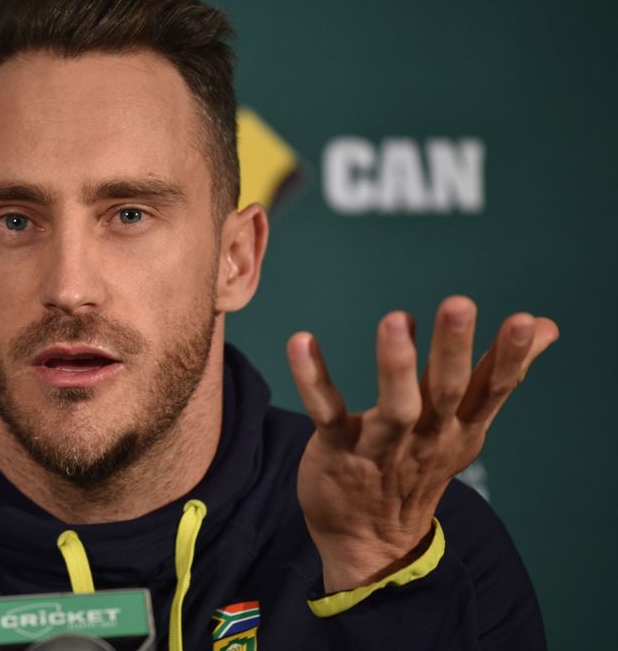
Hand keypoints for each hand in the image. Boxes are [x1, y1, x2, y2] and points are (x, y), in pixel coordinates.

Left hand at [287, 296, 557, 591]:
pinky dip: (312, 377)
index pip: (492, 389)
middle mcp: (427, 435)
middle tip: (459, 304)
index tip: (526, 322)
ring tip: (396, 319)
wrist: (373, 543)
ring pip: (396, 406)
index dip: (511, 358)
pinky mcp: (339, 450)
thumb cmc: (421, 466)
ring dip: (396, 364)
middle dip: (454, 348)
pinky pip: (326, 412)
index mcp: (460, 426)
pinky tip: (301, 340)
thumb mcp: (468, 425)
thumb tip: (545, 326)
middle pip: (447, 391)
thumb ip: (498, 375)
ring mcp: (383, 446)